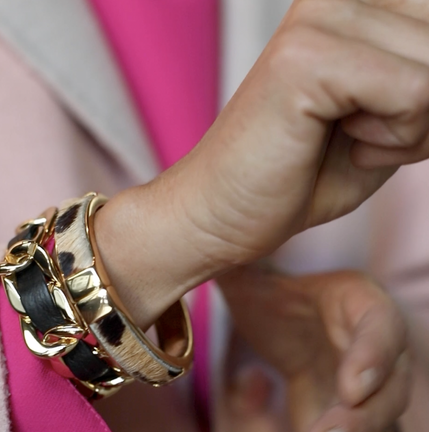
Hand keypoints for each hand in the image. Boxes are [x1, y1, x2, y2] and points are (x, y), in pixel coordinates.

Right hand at [96, 0, 428, 328]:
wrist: (223, 212)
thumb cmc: (300, 176)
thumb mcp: (391, 121)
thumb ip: (428, 84)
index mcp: (352, 5)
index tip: (387, 117)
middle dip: (428, 109)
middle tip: (367, 133)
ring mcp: (317, 19)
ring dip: (413, 127)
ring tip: (350, 138)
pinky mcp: (304, 59)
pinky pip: (415, 93)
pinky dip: (393, 138)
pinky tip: (343, 140)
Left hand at [217, 266, 410, 431]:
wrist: (286, 323)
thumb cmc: (275, 294)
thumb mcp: (256, 277)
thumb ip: (241, 268)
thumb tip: (213, 248)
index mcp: (360, 303)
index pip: (381, 329)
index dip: (373, 359)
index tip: (349, 387)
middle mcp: (373, 352)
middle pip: (384, 395)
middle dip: (353, 426)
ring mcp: (362, 393)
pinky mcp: (341, 422)